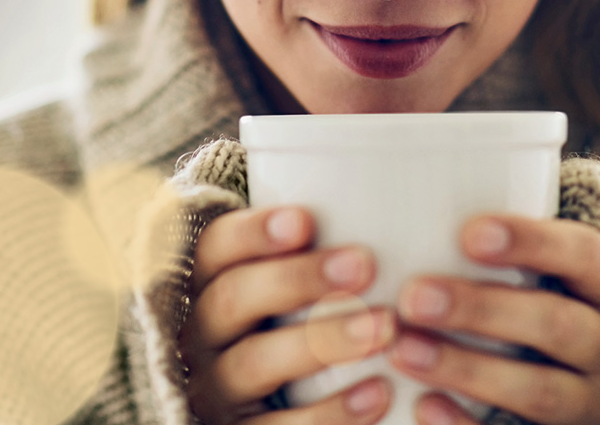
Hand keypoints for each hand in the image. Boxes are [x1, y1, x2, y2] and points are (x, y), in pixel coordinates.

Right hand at [180, 206, 397, 424]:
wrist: (269, 401)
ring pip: (253, 364)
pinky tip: (379, 392)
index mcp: (209, 281)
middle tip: (364, 266)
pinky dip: (330, 414)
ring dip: (321, 342)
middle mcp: (203, 333)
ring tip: (384, 327)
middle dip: (297, 280)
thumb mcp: (291, 277)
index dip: (253, 232)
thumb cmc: (296, 314)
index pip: (215, 247)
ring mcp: (216, 389)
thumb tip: (396, 197)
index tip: (306, 220)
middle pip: (233, 300)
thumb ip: (319, 243)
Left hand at [388, 216, 599, 424]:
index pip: (586, 255)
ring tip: (404, 350)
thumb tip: (397, 203)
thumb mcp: (525, 271)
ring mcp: (596, 403)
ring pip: (543, 391)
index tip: (469, 233)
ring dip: (468, 369)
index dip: (533, 242)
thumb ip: (482, 245)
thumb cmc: (521, 299)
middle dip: (483, 310)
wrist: (555, 375)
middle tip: (414, 298)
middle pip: (560, 325)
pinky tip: (424, 404)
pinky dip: (468, 424)